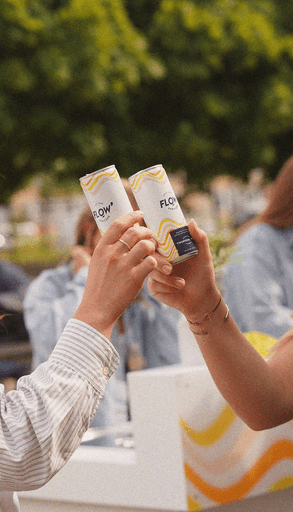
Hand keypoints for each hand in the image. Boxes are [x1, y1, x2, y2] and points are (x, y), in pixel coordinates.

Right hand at [74, 211, 157, 337]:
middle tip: (150, 235)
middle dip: (146, 231)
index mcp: (101, 248)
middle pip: (134, 232)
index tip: (139, 214)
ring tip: (153, 250)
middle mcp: (112, 254)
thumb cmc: (98, 286)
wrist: (97, 309)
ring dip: (152, 246)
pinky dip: (155, 262)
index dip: (131, 216)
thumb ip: (106, 250)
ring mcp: (123, 266)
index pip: (117, 224)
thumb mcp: (95, 263)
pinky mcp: (134, 278)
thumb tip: (115, 235)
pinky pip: (151, 262)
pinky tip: (154, 265)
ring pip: (145, 245)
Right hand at [148, 219, 219, 321]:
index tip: (158, 241)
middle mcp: (157, 258)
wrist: (202, 298)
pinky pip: (153, 283)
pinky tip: (176, 289)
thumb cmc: (203, 274)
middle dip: (159, 261)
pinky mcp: (153, 287)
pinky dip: (166, 286)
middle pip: (147, 253)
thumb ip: (199, 237)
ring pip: (150, 269)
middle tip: (170, 268)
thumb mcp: (203, 255)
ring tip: (182, 283)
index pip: (154, 238)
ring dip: (165, 277)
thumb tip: (191, 221)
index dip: (153, 237)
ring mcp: (154, 273)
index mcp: (167, 248)